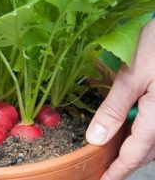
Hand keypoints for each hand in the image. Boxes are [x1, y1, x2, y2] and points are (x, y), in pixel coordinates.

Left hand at [87, 21, 154, 179]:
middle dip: (127, 162)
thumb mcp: (131, 75)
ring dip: (136, 149)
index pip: (136, 154)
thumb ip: (114, 109)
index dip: (118, 170)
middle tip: (104, 170)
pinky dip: (145, 135)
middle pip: (148, 151)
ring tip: (113, 154)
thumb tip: (95, 139)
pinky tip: (129, 130)